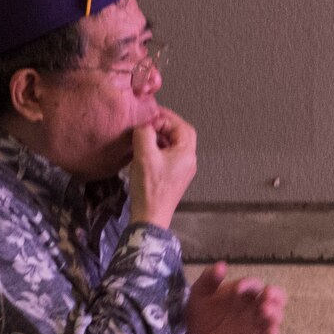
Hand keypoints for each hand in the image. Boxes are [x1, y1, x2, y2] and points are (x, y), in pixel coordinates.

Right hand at [129, 109, 197, 228]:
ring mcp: (183, 170)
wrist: (150, 216)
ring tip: (145, 135)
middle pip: (181, 134)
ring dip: (161, 136)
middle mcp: (189, 161)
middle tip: (149, 121)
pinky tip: (145, 150)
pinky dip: (159, 148)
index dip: (164, 117)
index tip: (148, 117)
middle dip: (165, 125)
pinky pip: (169, 156)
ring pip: (175, 145)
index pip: (181, 125)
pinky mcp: (174, 177)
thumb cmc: (150, 188)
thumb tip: (144, 125)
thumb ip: (145, 133)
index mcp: (187, 153)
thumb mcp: (144, 154)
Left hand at [181, 261, 285, 333]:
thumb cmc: (200, 314)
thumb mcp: (200, 293)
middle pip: (276, 298)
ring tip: (264, 313)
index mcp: (243, 292)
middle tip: (266, 297)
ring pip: (276, 316)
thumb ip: (209, 279)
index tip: (237, 289)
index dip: (250, 284)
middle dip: (276, 295)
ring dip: (275, 314)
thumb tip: (222, 265)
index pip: (255, 284)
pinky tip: (268, 333)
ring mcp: (255, 324)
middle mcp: (253, 307)